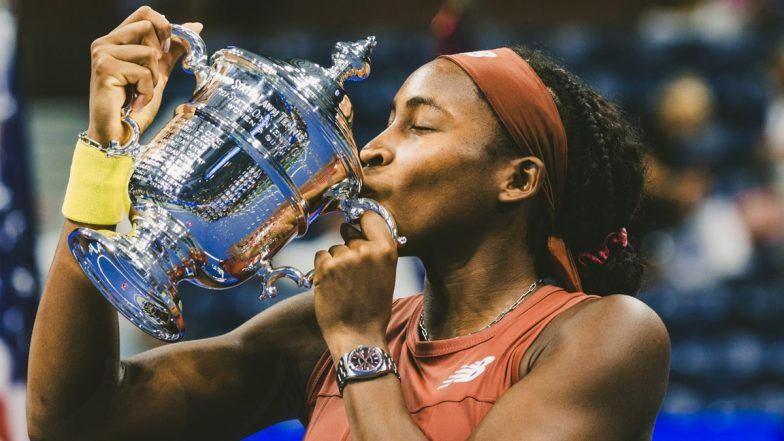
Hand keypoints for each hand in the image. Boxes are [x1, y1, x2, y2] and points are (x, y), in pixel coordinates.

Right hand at [86, 6, 202, 145]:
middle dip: (158, 57)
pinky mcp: (104, 68)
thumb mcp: (159, 72)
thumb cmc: (135, 105)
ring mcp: (102, 53)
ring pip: (149, 52)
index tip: (166, 49)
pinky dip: (146, 91)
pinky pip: (143, 72)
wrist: (120, 132)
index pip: (144, 13)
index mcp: (116, 39)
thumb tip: (195, 27)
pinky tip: (136, 101)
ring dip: (152, 77)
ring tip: (139, 92)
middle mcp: (105, 42)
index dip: (164, 26)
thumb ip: (173, 49)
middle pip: (148, 27)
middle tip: (147, 78)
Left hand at [313, 212, 397, 352]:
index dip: (362, 222)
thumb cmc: (373, 308)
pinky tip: (332, 286)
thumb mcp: (386, 274)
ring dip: (336, 263)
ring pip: (335, 248)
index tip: (358, 227)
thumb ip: (374, 249)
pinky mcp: (326, 267)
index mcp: (386, 250)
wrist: (358, 335)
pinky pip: (321, 256)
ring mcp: (345, 257)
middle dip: (349, 251)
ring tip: (344, 286)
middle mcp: (366, 250)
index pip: (371, 217)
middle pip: (350, 235)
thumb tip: (348, 226)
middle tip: (354, 278)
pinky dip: (322, 269)